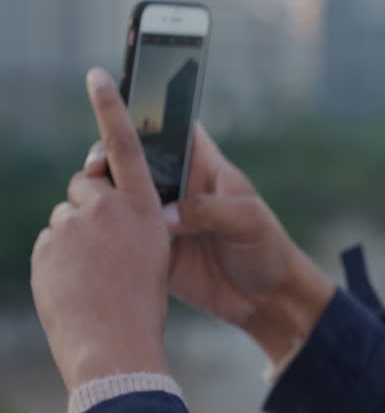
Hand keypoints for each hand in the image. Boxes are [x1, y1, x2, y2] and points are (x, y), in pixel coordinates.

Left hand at [31, 69, 170, 390]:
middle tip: (110, 245)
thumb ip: (132, 218)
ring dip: (76, 238)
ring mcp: (73, 227)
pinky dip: (58, 261)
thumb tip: (93, 197)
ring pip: (66, 217)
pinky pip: (49, 243)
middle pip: (87, 185)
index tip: (96, 74)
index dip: (112, 106)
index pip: (125, 144)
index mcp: (145, 206)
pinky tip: (76, 287)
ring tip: (96, 277)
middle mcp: (109, 208)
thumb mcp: (158, 252)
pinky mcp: (45, 248)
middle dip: (91, 204)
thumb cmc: (146, 304)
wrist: (114, 348)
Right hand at [83, 119, 333, 363]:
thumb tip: (165, 215)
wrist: (264, 300)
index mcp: (205, 168)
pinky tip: (90, 231)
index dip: (148, 115)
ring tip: (92, 197)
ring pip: (120, 193)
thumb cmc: (267, 250)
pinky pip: (118, 232)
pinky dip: (102, 229)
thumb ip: (209, 210)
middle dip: (110, 154)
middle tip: (99, 164)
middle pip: (134, 157)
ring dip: (102, 192)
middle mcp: (178, 187)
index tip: (122, 112)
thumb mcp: (247, 221)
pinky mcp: (149, 248)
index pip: (174, 129)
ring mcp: (161, 217)